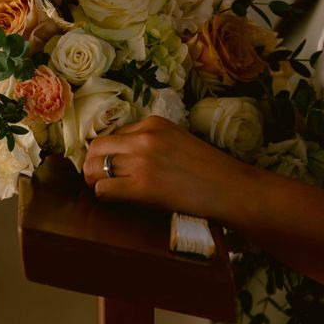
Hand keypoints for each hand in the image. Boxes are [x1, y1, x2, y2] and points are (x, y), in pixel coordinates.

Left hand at [83, 116, 253, 218]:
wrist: (231, 189)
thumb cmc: (209, 170)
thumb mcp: (178, 140)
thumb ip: (151, 142)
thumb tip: (121, 156)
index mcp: (153, 123)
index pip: (114, 134)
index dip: (110, 152)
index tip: (113, 164)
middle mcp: (144, 137)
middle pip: (97, 146)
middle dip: (92, 163)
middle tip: (97, 178)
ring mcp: (141, 160)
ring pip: (94, 166)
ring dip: (94, 180)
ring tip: (103, 189)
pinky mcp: (142, 186)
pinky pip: (103, 188)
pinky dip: (103, 195)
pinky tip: (115, 200)